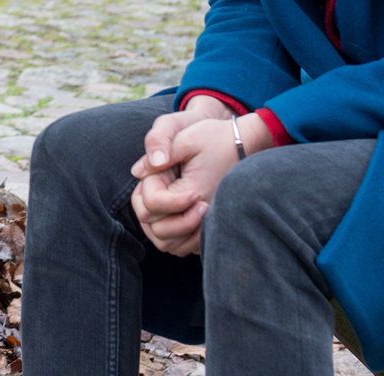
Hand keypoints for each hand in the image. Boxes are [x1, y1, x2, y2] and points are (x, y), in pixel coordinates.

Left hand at [129, 114, 255, 254]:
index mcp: (194, 191)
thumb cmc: (215, 138)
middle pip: (157, 230)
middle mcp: (203, 215)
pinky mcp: (210, 229)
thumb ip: (160, 151)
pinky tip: (171, 209)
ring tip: (162, 199)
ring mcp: (208, 226)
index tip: (165, 170)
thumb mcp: (186, 138)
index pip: (152, 204)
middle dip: (149, 209)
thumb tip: (137, 172)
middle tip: (160, 185)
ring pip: (168, 244)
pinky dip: (172, 234)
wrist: (246, 143)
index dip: (149, 188)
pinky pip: (183, 246)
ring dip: (156, 224)